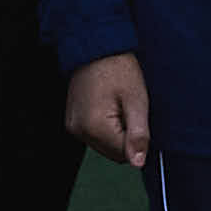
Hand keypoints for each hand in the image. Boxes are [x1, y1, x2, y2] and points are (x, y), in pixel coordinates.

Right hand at [61, 52, 152, 168]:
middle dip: (125, 137)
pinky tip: (107, 106)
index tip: (137, 115)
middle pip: (113, 153)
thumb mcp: (136, 100)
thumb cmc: (119, 70)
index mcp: (94, 127)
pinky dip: (105, 127)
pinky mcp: (72, 122)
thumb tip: (138, 163)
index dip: (137, 139)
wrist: (95, 47)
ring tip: (117, 105)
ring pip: (104, 146)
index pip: (125, 155)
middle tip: (128, 109)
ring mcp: (73, 127)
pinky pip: (94, 136)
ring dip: (115, 132)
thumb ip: (138, 134)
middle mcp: (79, 131)